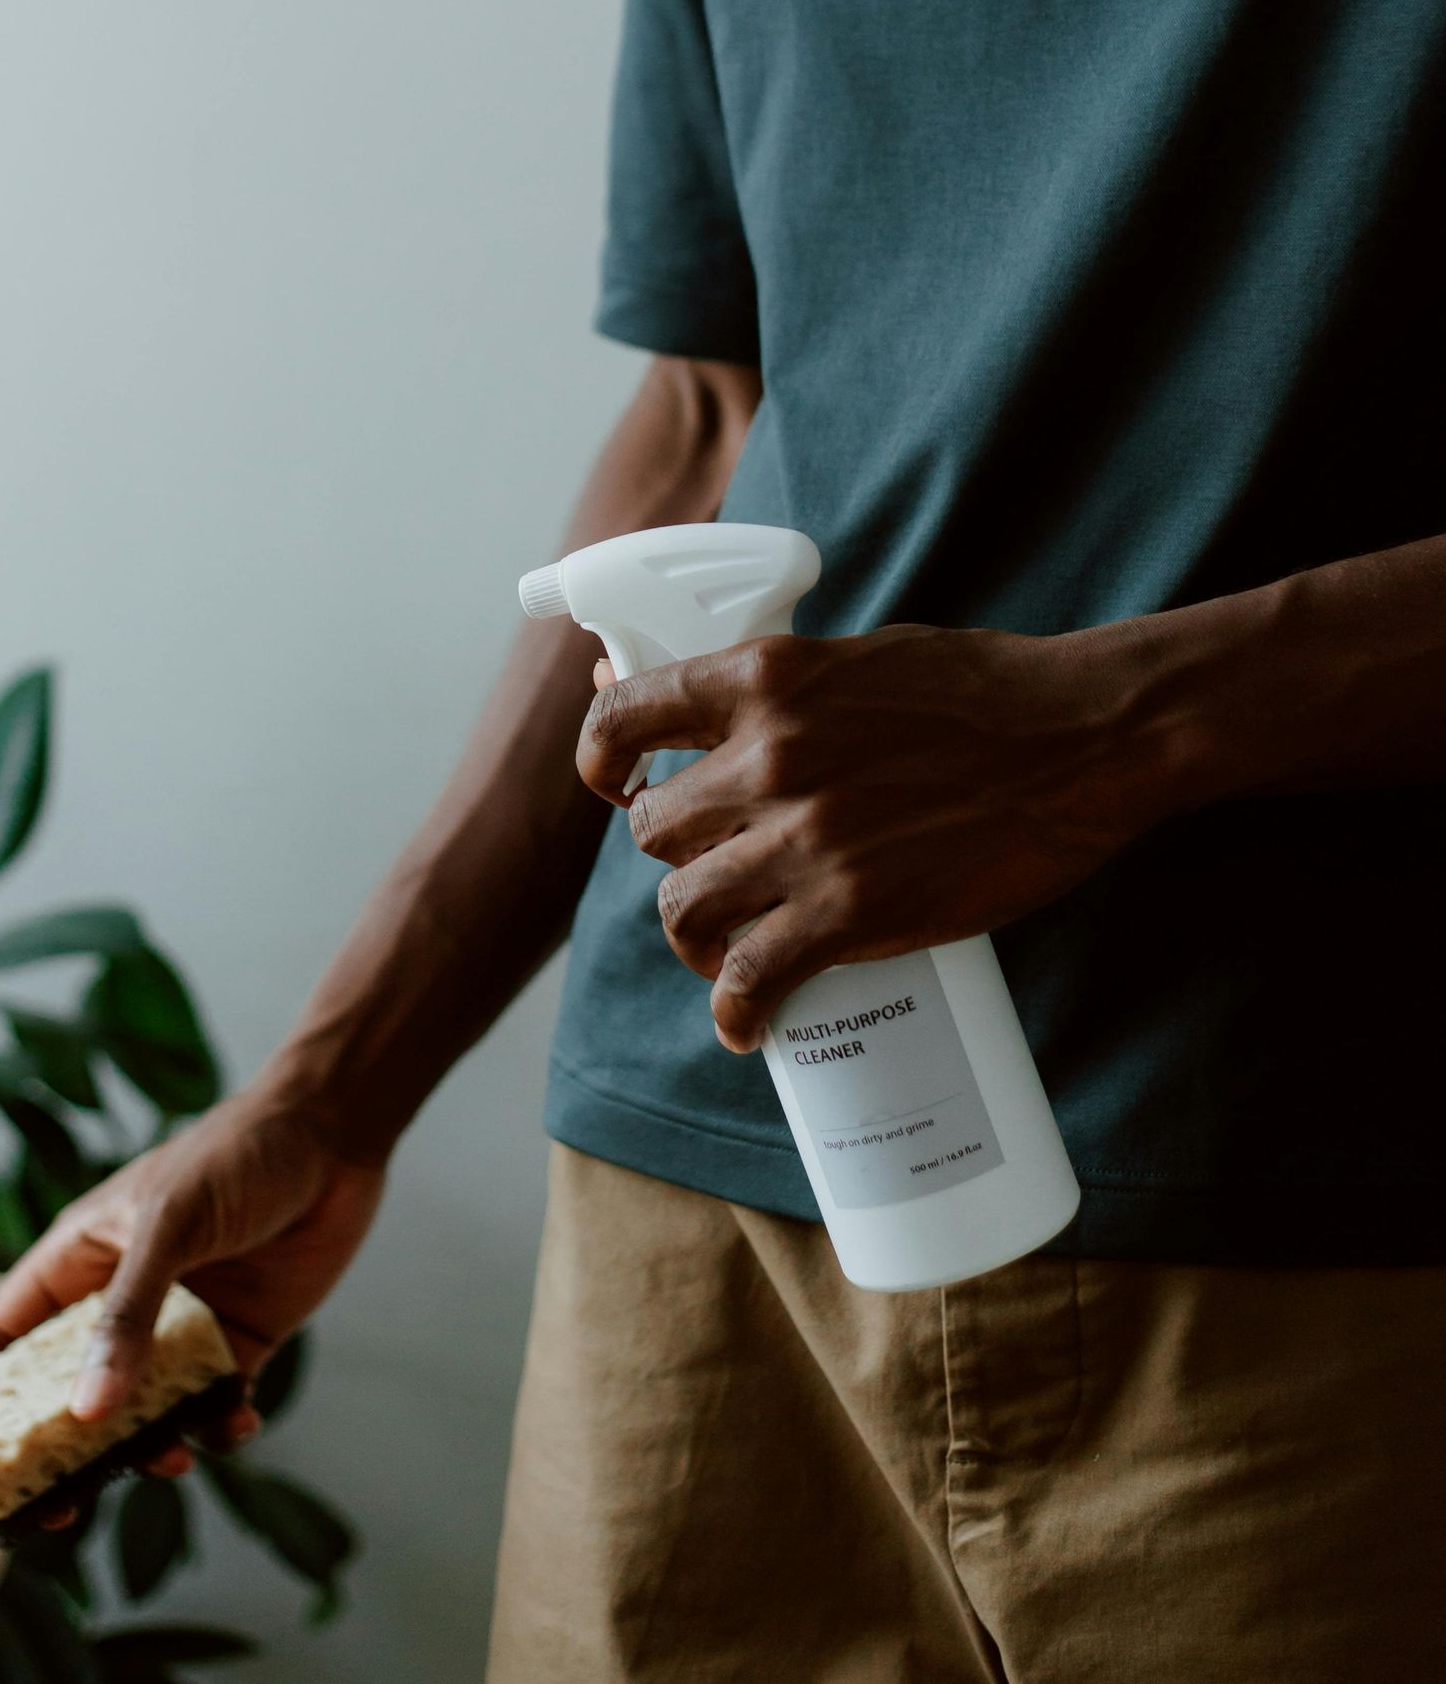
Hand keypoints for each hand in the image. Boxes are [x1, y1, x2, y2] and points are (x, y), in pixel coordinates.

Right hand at [0, 1081, 385, 1484]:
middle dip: (65, 1450)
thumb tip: (85, 1412)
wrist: (335, 1135)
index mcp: (81, 1259)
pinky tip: (237, 1419)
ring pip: (141, 1413)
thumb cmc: (236, 1153)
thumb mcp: (171, 1224)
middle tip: (64, 1507)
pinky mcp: (237, 1343)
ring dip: (149, 1446)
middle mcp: (122, 1301)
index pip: (8, 1333)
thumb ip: (128, 1316)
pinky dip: (219, 1426)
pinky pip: (213, 1407)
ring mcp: (179, 1327)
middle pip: (69, 1392)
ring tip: (170, 1460)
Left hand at [578, 621, 1168, 1051]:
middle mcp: (768, 755)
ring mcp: (805, 839)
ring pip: (686, 907)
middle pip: (653, 828)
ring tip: (724, 952)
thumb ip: (776, 685)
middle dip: (674, 855)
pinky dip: (736, 1012)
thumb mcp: (858, 658)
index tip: (613, 785)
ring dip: (695, 936)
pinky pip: (750, 978)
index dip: (600, 758)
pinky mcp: (850, 912)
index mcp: (766, 679)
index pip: (626, 715)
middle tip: (712, 871)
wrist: (1082, 738)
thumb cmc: (981, 689)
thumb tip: (691, 699)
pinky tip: (746, 1025)